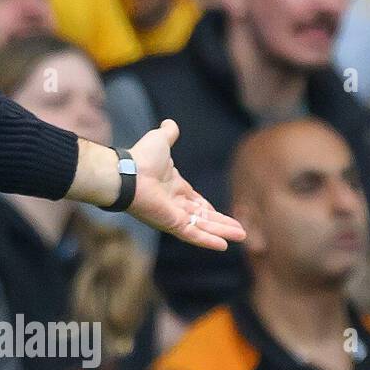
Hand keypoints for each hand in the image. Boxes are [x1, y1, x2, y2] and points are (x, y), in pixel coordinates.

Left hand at [126, 119, 246, 250]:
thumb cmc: (140, 157)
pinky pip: (193, 234)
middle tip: (240, 231)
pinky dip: (208, 240)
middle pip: (203, 217)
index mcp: (174, 187)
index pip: (195, 201)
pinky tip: (223, 246)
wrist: (127, 172)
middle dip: (222, 224)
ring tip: (242, 237)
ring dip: (222, 232)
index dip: (209, 208)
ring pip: (203, 227)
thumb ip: (168, 134)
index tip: (221, 213)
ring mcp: (173, 215)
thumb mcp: (160, 140)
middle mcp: (174, 203)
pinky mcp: (171, 223)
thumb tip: (171, 123)